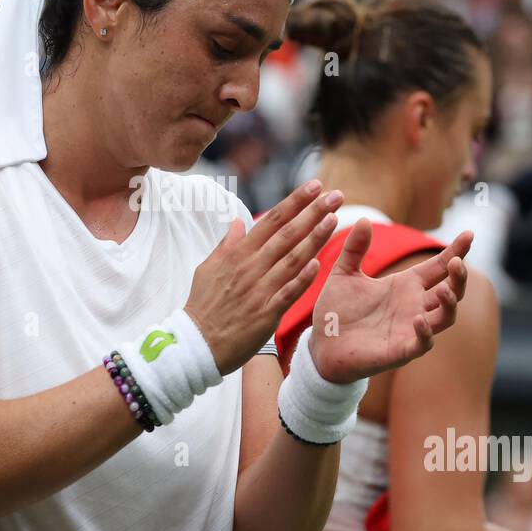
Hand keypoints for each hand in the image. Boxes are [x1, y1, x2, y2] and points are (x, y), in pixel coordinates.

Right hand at [185, 180, 342, 375]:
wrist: (196, 344)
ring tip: (334, 219)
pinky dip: (303, 278)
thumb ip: (227, 245)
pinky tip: (320, 264)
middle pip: (287, 234)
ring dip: (314, 238)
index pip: (271, 220)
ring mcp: (259, 290)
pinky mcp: (265, 314)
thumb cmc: (202, 306)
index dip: (295, 202)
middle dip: (313, 212)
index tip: (314, 186)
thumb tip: (238, 223)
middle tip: (335, 195)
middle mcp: (250, 268)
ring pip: (292, 259)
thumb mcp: (208, 269)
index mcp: (237, 254)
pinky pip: (288, 292)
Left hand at [306, 222, 472, 383]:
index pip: (438, 266)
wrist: (320, 345)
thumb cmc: (336, 311)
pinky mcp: (400, 351)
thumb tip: (364, 219)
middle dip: (459, 277)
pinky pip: (423, 344)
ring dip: (450, 303)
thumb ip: (355, 247)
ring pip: (445, 317)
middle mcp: (413, 306)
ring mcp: (410, 329)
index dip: (455, 250)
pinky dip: (425, 332)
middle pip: (451, 290)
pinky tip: (418, 319)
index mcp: (405, 286)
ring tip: (446, 290)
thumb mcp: (343, 273)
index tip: (469, 233)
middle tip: (457, 261)